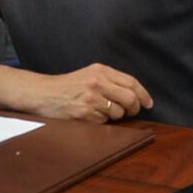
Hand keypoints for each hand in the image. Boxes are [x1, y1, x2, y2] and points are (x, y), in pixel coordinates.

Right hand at [28, 63, 152, 122]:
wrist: (44, 93)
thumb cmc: (69, 85)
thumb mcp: (90, 74)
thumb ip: (111, 80)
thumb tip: (136, 95)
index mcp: (101, 70)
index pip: (131, 82)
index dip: (144, 94)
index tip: (149, 103)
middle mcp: (97, 82)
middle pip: (130, 98)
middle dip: (134, 108)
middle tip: (131, 112)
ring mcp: (91, 98)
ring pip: (118, 113)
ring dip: (115, 116)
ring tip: (102, 110)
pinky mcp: (84, 113)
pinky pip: (103, 121)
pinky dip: (101, 121)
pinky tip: (90, 115)